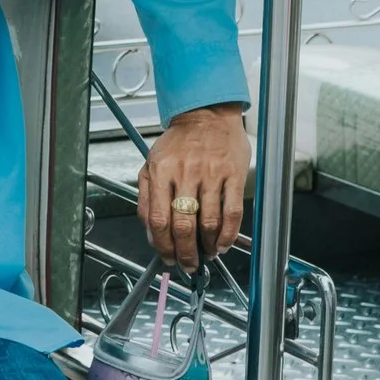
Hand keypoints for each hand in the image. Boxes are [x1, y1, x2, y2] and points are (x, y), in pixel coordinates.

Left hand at [138, 103, 249, 270]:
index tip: (168, 257)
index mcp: (161, 171)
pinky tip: (223, 243)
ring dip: (208, 246)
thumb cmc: (178, 142)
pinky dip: (228, 234)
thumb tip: (151, 233)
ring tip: (206, 253)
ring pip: (209, 222)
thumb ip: (146, 198)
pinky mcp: (233, 175)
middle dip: (186, 253)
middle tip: (189, 264)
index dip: (163, 245)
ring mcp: (211, 174)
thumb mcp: (151, 163)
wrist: (206, 115)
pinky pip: (232, 212)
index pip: (158, 219)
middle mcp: (185, 173)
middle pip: (184, 225)